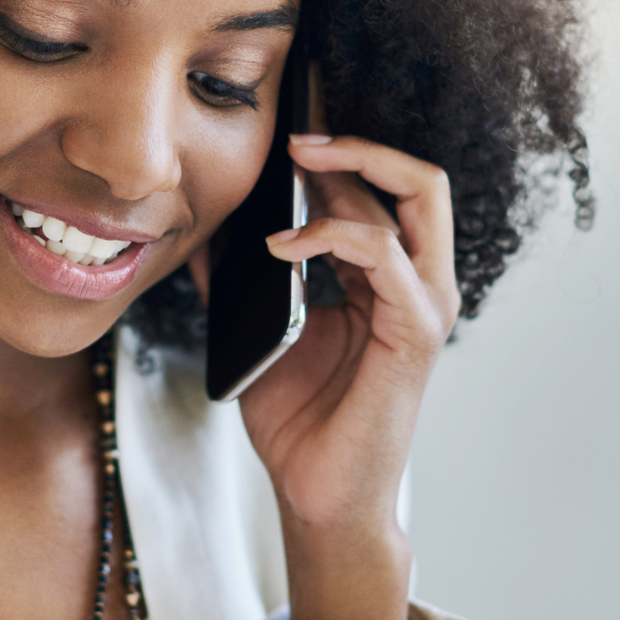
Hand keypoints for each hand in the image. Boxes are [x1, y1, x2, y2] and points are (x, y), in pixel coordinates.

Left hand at [237, 134, 459, 619]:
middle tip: (298, 134)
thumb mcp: (255, 332)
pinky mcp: (418, 329)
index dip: (338, 151)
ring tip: (294, 162)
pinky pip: (386, 253)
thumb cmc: (299, 422)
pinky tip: (282, 244)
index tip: (287, 123)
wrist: (316, 495)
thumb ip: (236, 280)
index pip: (378, 191)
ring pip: (418, 196)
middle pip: (418, 178)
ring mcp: (424, 303)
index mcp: (383, 278)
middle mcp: (414, 283)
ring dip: (352, 167)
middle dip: (359, 142)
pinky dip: (335, 232)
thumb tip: (196, 229)